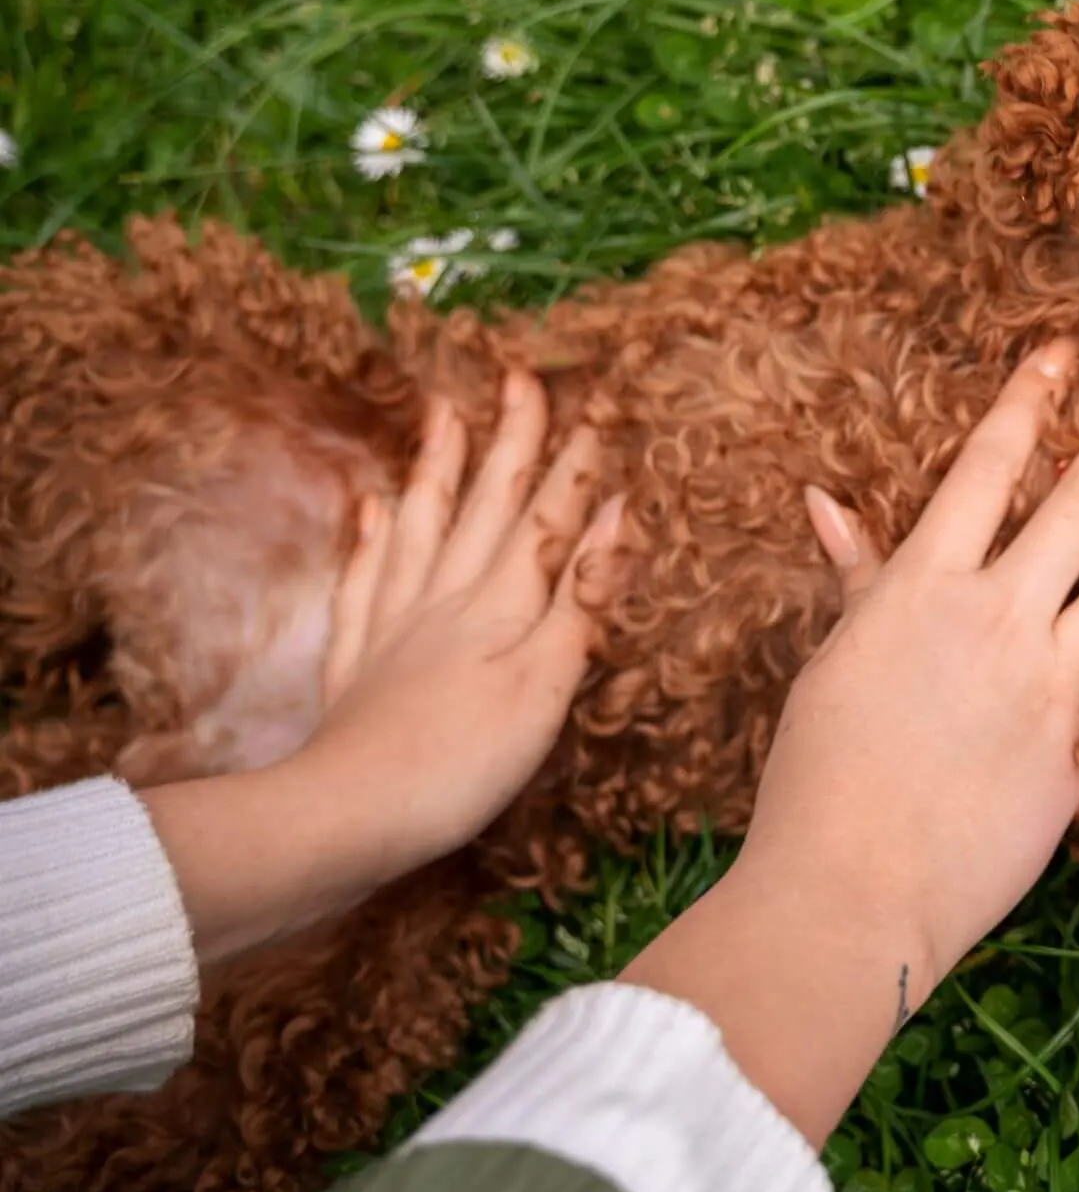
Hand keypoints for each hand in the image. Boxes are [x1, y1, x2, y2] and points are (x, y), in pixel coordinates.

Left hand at [301, 372, 622, 870]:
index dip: (575, 468)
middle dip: (509, 442)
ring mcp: (394, 625)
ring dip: (439, 471)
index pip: (548, 521)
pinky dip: (370, 538)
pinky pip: (364, 580)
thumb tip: (617, 516)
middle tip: (519, 377)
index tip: (596, 409)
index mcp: (500, 606)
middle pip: (484, 507)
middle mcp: (446, 599)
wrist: (349, 813)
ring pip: (421, 528)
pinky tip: (369, 510)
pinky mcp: (356, 662)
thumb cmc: (464, 760)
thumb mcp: (546, 683)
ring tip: (445, 415)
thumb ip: (581, 599)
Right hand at [623, 339, 1078, 1142]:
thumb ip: (858, 580)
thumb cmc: (819, 777)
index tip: (1061, 356)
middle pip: (1076, 506)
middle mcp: (993, 618)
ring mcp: (1045, 684)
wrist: (852, 887)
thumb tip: (826, 503)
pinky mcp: (1076, 752)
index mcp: (920, 586)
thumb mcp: (833, 662)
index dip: (1027, 403)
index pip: (985, 467)